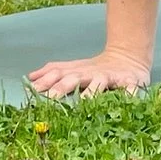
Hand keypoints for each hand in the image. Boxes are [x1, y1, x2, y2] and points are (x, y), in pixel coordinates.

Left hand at [26, 49, 151, 99]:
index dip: (44, 83)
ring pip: (100, 83)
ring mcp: (110, 77)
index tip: (31, 92)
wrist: (127, 58)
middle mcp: (91, 74)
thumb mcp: (73, 69)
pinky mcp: (130, 82)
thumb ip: (52, 73)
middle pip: (74, 79)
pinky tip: (129, 99)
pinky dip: (130, 93)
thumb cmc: (95, 70)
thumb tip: (29, 77)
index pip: (57, 75)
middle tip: (50, 99)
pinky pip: (131, 88)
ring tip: (85, 101)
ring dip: (92, 91)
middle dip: (62, 87)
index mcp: (76, 72)